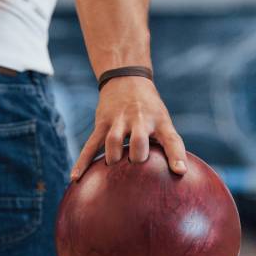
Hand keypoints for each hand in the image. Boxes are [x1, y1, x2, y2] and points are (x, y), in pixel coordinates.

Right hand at [70, 76, 187, 180]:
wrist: (126, 78)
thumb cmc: (150, 110)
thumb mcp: (163, 120)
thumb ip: (168, 145)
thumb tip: (176, 175)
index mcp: (160, 121)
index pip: (172, 139)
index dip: (177, 156)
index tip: (180, 171)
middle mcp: (140, 119)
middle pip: (139, 140)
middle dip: (137, 156)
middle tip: (136, 167)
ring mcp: (119, 120)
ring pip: (113, 141)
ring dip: (113, 158)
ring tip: (113, 169)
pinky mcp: (102, 124)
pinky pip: (91, 145)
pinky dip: (83, 161)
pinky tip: (75, 178)